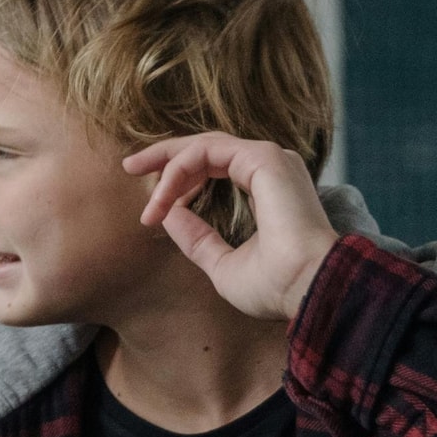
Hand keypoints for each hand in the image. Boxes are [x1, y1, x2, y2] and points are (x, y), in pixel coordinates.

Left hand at [125, 132, 335, 319]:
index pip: (215, 167)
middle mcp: (270, 168)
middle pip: (207, 148)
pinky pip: (206, 153)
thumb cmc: (276, 286)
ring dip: (167, 167)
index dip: (179, 180)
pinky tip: (163, 198)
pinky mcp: (263, 158)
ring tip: (144, 194)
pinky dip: (178, 171)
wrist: (307, 290)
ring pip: (204, 146)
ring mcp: (269, 160)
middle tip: (129, 165)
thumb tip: (168, 215)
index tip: (150, 209)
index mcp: (267, 189)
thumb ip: (197, 239)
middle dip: (165, 155)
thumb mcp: (222, 264)